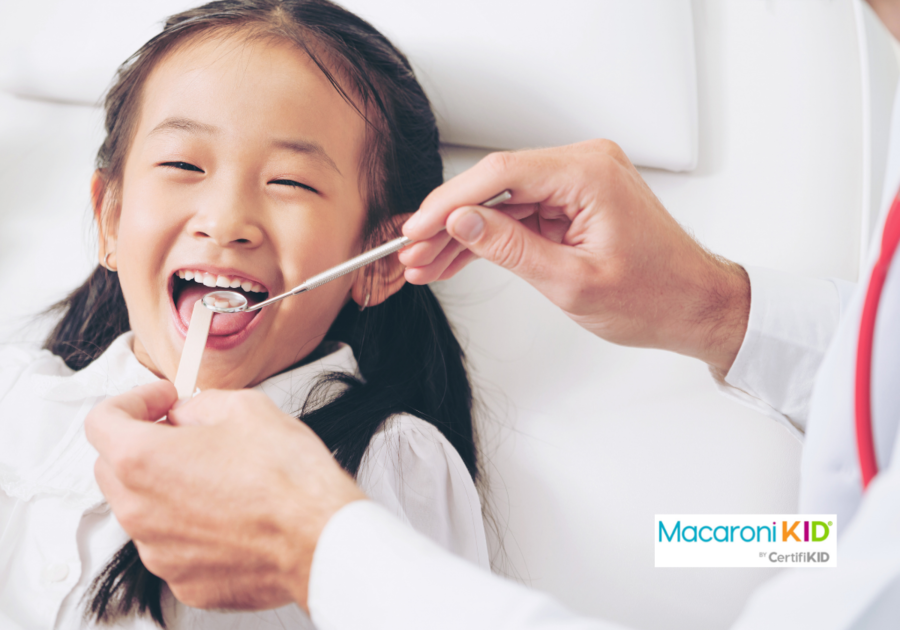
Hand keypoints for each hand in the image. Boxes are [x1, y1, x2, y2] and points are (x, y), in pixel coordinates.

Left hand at [84, 380, 365, 610]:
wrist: (320, 537)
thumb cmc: (288, 477)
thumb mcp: (244, 407)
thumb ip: (198, 405)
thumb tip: (186, 415)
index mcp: (142, 460)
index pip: (102, 421)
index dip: (132, 401)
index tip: (160, 402)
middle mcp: (139, 511)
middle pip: (112, 467)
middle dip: (143, 444)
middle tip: (185, 434)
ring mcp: (159, 552)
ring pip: (142, 509)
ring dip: (165, 488)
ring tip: (217, 477)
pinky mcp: (183, 580)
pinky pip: (171, 545)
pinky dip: (188, 526)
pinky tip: (230, 513)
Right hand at [400, 140, 749, 374]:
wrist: (694, 307)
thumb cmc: (654, 296)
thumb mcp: (571, 282)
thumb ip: (510, 248)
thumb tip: (461, 222)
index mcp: (589, 174)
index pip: (500, 175)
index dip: (449, 202)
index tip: (417, 228)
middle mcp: (585, 165)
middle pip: (496, 185)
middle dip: (450, 221)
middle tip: (414, 252)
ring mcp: (580, 181)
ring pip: (503, 201)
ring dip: (465, 233)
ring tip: (428, 263)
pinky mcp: (576, 201)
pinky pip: (522, 213)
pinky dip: (493, 237)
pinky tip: (458, 257)